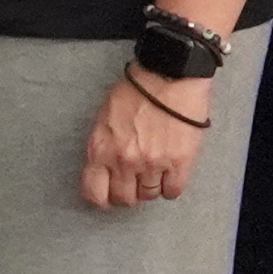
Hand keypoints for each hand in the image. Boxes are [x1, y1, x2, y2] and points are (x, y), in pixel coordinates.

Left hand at [81, 70, 207, 211]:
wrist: (168, 74)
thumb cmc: (136, 90)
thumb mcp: (105, 118)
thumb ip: (104, 146)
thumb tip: (107, 169)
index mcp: (100, 149)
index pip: (94, 193)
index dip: (102, 198)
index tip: (108, 195)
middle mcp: (123, 161)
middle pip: (124, 198)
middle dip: (129, 193)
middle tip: (135, 182)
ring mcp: (152, 163)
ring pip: (149, 196)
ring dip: (151, 187)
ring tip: (155, 171)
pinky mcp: (178, 162)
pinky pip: (173, 191)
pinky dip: (172, 186)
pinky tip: (171, 174)